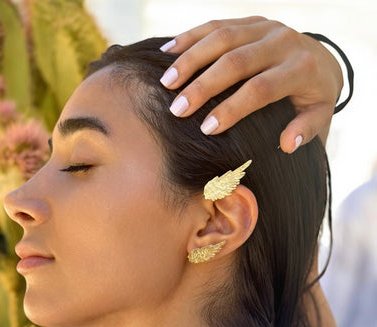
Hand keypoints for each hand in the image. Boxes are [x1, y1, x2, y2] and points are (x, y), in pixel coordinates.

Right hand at [159, 17, 342, 152]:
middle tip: (177, 109)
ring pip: (221, 37)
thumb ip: (307, 129)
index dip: (231, 108)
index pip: (260, 89)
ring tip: (166, 82)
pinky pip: (216, 24)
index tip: (206, 129)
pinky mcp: (250, 21)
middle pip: (235, 61)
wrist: (320, 60)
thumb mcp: (320, 114)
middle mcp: (283, 42)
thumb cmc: (313, 96)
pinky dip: (190, 37)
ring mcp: (264, 27)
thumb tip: (287, 144)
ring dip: (190, 60)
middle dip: (202, 86)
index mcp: (300, 69)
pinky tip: (168, 51)